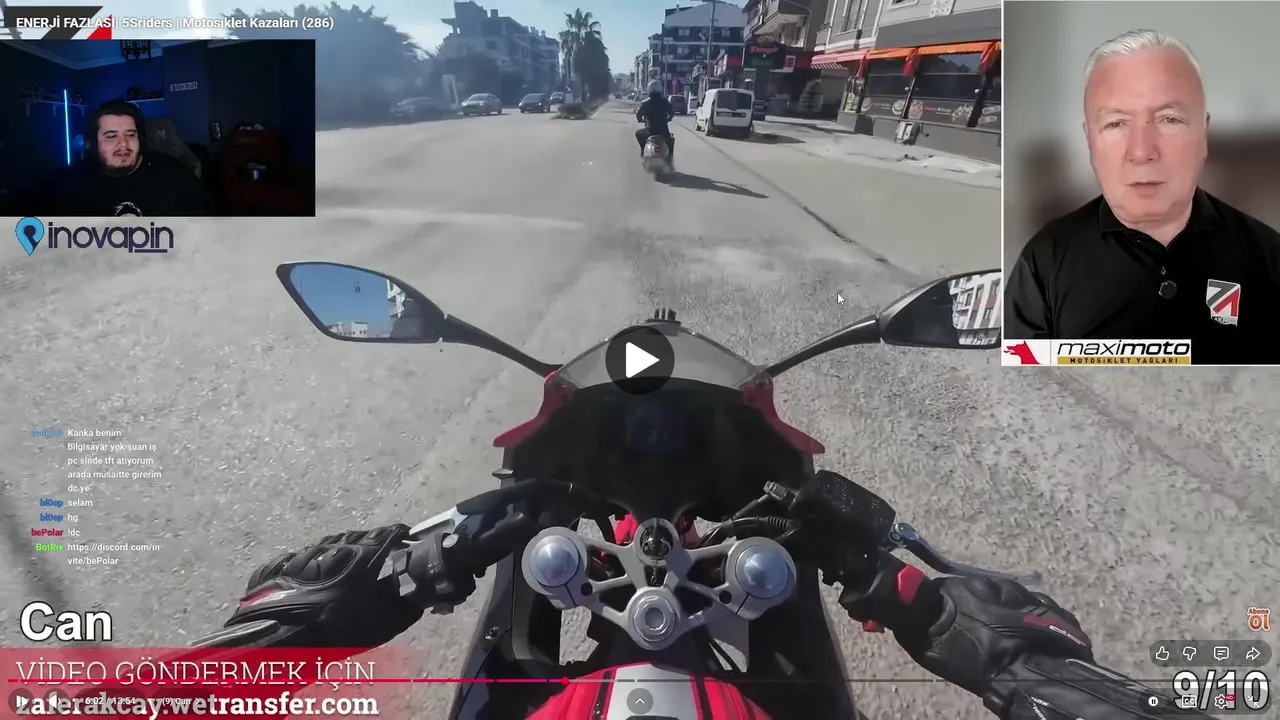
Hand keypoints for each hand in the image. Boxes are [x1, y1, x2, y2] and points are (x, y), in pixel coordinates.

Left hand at [224, 525, 427, 646]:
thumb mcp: (383, 623)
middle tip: (378, 556)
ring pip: (329, 544)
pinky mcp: (281, 563)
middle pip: (359, 536)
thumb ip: (406, 607)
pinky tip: (313, 575)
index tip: (407, 540)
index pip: (388, 533)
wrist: (281, 636)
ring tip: (346, 565)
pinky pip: (302, 556)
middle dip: (371, 542)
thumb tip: (419, 597)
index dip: (400, 535)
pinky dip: (313, 563)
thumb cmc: (337, 628)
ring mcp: (304, 551)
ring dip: (341, 551)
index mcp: (363, 553)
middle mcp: (335, 545)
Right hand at [890, 576, 1093, 697]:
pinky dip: (1033, 623)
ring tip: (1006, 640)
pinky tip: (1030, 641)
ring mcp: (1030, 595)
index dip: (947, 607)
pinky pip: (1039, 611)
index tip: (947, 624)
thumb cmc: (978, 662)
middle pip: (983, 591)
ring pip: (1013, 599)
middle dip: (979, 607)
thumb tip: (903, 611)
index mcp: (966, 587)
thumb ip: (915, 622)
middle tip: (978, 634)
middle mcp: (998, 583)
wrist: (1030, 676)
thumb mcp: (929, 646)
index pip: (949, 588)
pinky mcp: (1056, 610)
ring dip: (1008, 614)